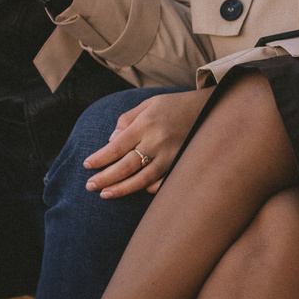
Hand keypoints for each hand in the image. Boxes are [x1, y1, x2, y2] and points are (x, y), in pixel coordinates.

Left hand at [82, 88, 212, 197]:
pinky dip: (149, 189)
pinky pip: (163, 182)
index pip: (117, 146)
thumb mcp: (149, 103)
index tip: (87, 165)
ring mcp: (171, 156)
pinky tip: (137, 191)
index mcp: (147, 124)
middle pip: (126, 165)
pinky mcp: (181, 164)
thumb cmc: (175, 105)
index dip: (100, 158)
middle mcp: (158, 141)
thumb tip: (110, 140)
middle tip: (90, 186)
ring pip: (142, 179)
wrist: (211, 108)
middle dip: (105, 177)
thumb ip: (127, 119)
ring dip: (122, 189)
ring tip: (105, 194)